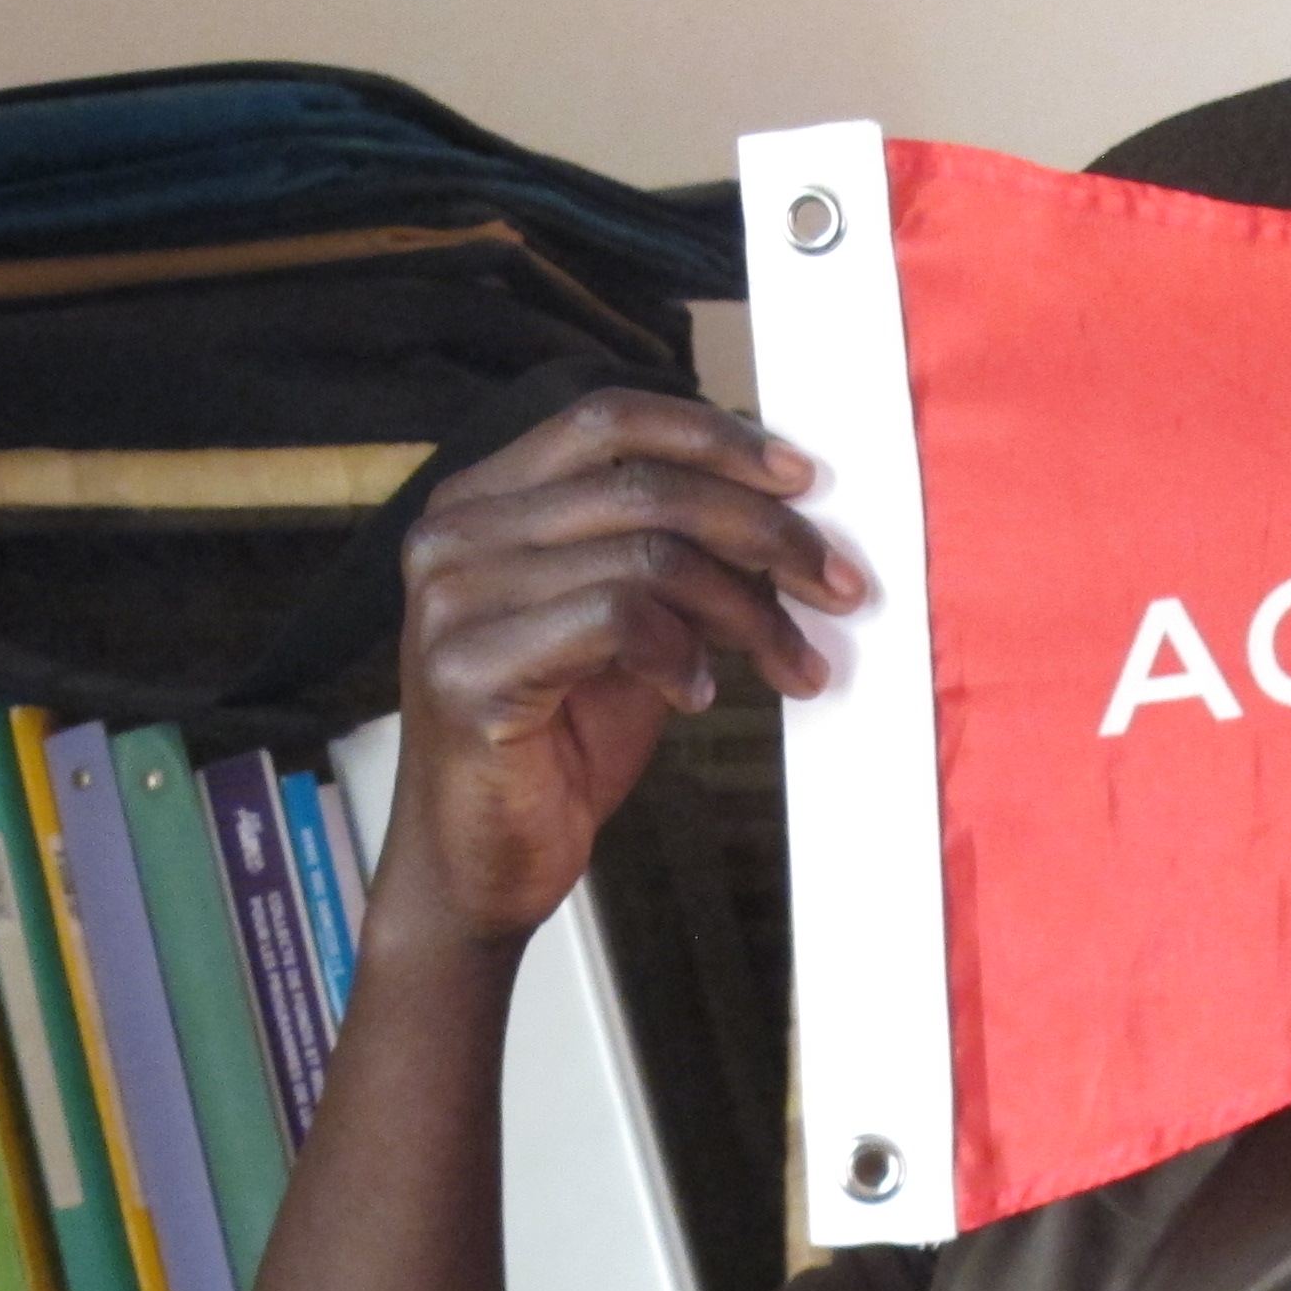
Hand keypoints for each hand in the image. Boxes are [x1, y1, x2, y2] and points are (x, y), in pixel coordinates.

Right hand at [387, 389, 860, 942]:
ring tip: (788, 660)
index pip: (607, 419)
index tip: (800, 479)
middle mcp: (455, 536)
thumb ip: (672, 563)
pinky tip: (694, 696)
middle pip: (644, 483)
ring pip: (647, 552)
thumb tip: (780, 516)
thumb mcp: (627, 635)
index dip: (714, 437)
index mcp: (483, 504)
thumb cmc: (553, 751)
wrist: (481, 872)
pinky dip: (681, 654)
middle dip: (763, 531)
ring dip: (746, 609)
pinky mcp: (470, 671)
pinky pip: (617, 619)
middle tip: (836, 584)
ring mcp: (454, 600)